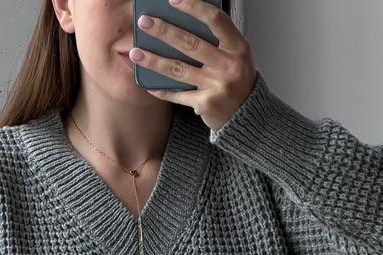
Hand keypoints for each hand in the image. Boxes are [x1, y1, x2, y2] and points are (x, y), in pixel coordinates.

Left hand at [130, 0, 257, 130]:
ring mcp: (217, 86)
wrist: (246, 115)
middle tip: (144, 22)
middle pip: (191, 44)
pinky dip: (162, 90)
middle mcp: (229, 66)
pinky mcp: (206, 104)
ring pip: (179, 69)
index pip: (215, 20)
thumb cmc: (236, 80)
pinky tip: (147, 84)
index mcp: (238, 47)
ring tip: (135, 53)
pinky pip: (179, 95)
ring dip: (154, 61)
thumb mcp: (235, 55)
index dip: (194, 7)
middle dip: (164, 31)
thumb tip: (183, 20)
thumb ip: (217, 39)